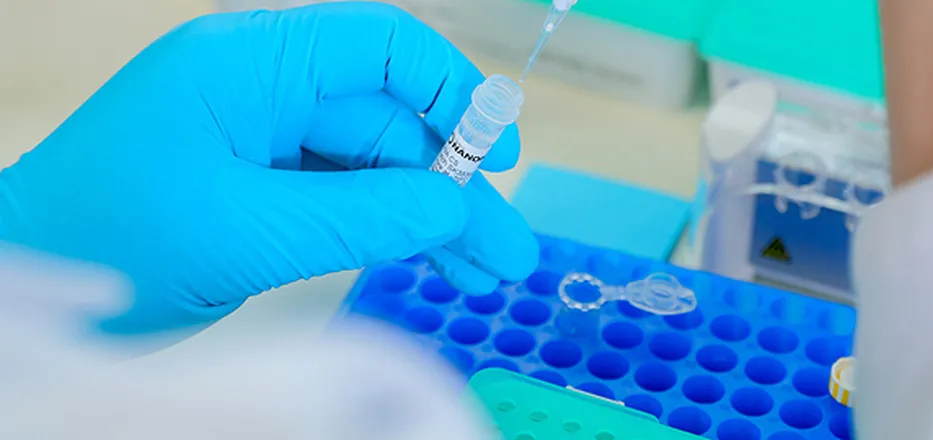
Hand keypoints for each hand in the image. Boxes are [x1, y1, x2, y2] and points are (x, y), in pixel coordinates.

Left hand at [0, 2, 537, 345]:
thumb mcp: (248, 230)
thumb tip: (458, 206)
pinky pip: (347, 202)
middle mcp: (268, 91)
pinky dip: (391, 235)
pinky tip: (438, 265)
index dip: (451, 90)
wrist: (23, 281)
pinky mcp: (266, 189)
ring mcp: (268, 143)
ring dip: (432, 221)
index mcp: (253, 62)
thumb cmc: (114, 241)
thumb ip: (363, 215)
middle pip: (389, 125)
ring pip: (375, 171)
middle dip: (454, 188)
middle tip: (511, 253)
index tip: (500, 150)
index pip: (379, 46)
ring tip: (488, 275)